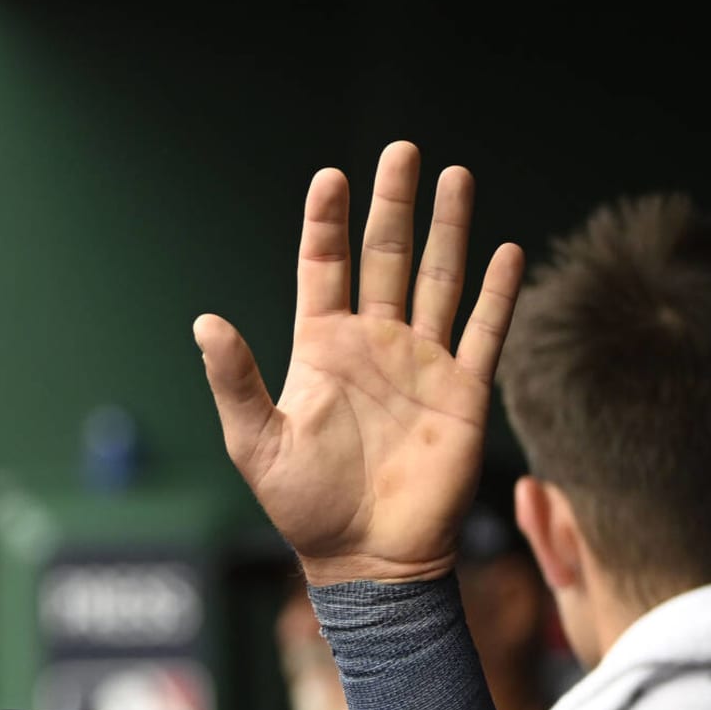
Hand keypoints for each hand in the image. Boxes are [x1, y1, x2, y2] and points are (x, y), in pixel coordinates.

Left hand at [195, 142, 522, 586]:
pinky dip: (498, 293)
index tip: (331, 177)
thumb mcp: (256, 442)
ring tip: (455, 175)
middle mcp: (373, 345)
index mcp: (321, 350)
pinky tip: (506, 250)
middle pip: (385, 258)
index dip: (327, 224)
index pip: (324, 269)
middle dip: (394, 205)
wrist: (366, 559)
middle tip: (402, 150)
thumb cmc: (305, 506)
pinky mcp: (463, 393)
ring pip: (439, 280)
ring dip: (448, 230)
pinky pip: (484, 332)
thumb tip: (204, 321)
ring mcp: (421, 364)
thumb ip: (236, 380)